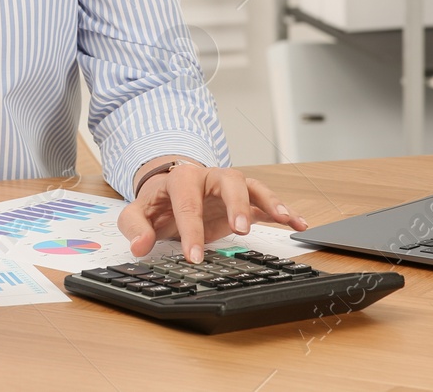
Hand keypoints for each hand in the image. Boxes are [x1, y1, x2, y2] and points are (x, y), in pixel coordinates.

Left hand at [117, 160, 308, 263]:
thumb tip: (140, 245)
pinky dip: (282, 211)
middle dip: (236, 204)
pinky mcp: (242, 199)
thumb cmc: (157, 202)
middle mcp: (209, 177)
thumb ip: (135, 227)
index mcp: (182, 179)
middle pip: (229, 182)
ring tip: (283, 218)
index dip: (191, 230)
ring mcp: (228, 187)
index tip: (194, 256)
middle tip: (241, 229)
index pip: (187, 204)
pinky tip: (297, 223)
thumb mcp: (138, 212)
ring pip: (252, 187)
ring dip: (268, 201)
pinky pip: (265, 201)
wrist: (169, 190)